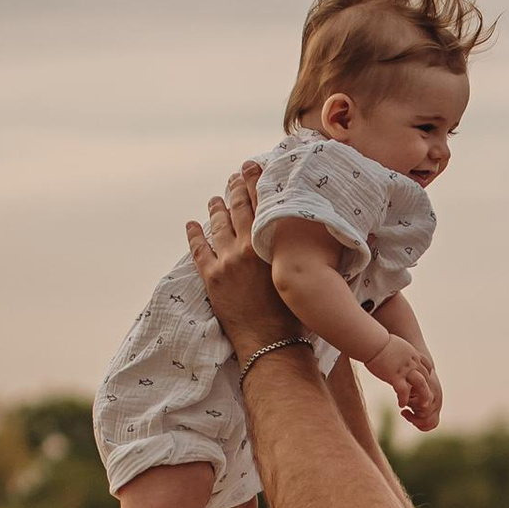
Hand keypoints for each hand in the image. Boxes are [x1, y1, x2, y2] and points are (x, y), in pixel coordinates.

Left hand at [186, 164, 294, 362]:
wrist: (271, 342)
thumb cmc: (294, 312)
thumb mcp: (300, 272)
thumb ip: (300, 249)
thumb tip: (316, 231)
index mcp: (271, 244)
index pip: (262, 203)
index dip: (257, 182)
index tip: (254, 166)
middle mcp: (246, 247)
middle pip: (239, 208)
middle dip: (236, 187)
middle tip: (236, 174)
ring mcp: (227, 262)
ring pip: (218, 226)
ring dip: (216, 208)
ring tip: (215, 198)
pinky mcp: (212, 278)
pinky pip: (199, 250)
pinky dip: (194, 235)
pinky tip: (191, 224)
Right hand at [380, 340, 441, 431]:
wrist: (372, 341)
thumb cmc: (375, 340)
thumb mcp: (391, 343)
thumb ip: (396, 349)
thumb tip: (390, 348)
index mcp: (412, 353)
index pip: (426, 365)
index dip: (426, 374)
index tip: (423, 381)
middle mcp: (411, 361)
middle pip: (426, 377)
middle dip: (427, 388)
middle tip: (425, 399)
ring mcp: (405, 369)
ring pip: (421, 384)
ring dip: (423, 396)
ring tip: (420, 406)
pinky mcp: (395, 375)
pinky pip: (403, 390)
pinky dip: (403, 399)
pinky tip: (400, 405)